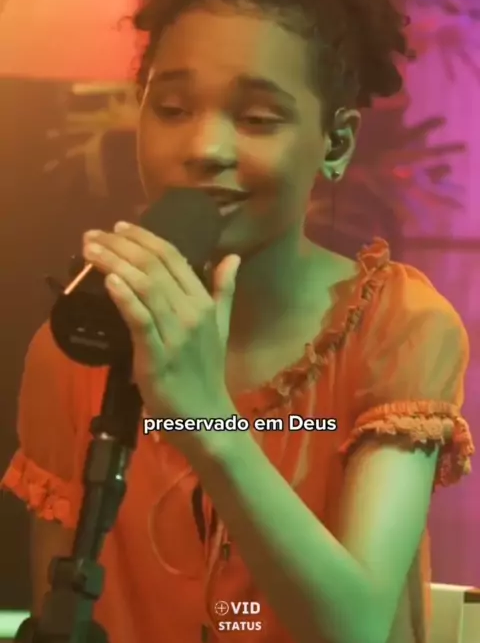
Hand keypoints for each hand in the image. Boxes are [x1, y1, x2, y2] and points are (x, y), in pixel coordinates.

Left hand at [82, 222, 239, 451]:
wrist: (205, 415)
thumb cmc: (206, 372)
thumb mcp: (220, 327)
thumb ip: (223, 291)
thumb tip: (232, 257)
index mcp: (205, 303)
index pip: (174, 258)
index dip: (145, 238)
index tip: (120, 227)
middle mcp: (193, 312)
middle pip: (154, 267)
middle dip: (121, 245)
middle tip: (93, 234)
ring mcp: (176, 334)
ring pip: (145, 287)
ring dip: (115, 263)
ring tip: (90, 250)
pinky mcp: (158, 356)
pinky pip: (141, 320)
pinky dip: (125, 298)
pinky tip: (110, 281)